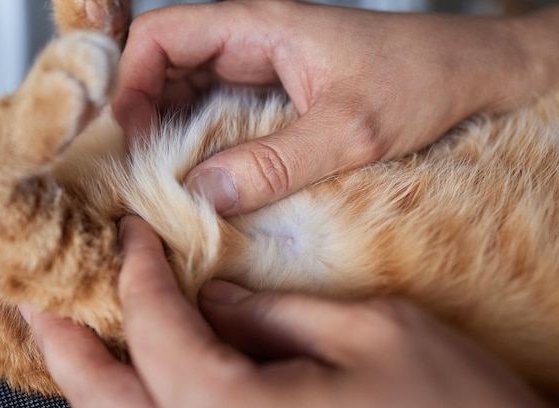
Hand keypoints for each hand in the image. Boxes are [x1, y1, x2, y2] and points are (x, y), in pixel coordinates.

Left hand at [23, 216, 554, 407]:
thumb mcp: (371, 331)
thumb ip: (278, 311)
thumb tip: (217, 294)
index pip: (156, 329)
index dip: (138, 273)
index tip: (131, 232)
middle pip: (105, 402)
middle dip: (67, 345)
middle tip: (37, 302)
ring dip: (91, 383)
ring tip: (69, 338)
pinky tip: (136, 379)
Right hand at [113, 1, 558, 215]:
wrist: (467, 73)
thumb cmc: (420, 79)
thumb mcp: (350, 130)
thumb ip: (276, 163)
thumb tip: (204, 193)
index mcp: (259, 25)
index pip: (162, 34)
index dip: (132, 80)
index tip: (131, 135)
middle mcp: (252, 39)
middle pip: (167, 63)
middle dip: (145, 112)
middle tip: (146, 169)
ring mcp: (263, 65)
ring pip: (190, 89)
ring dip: (173, 129)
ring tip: (169, 178)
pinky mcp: (277, 91)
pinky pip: (222, 109)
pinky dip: (204, 139)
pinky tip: (208, 173)